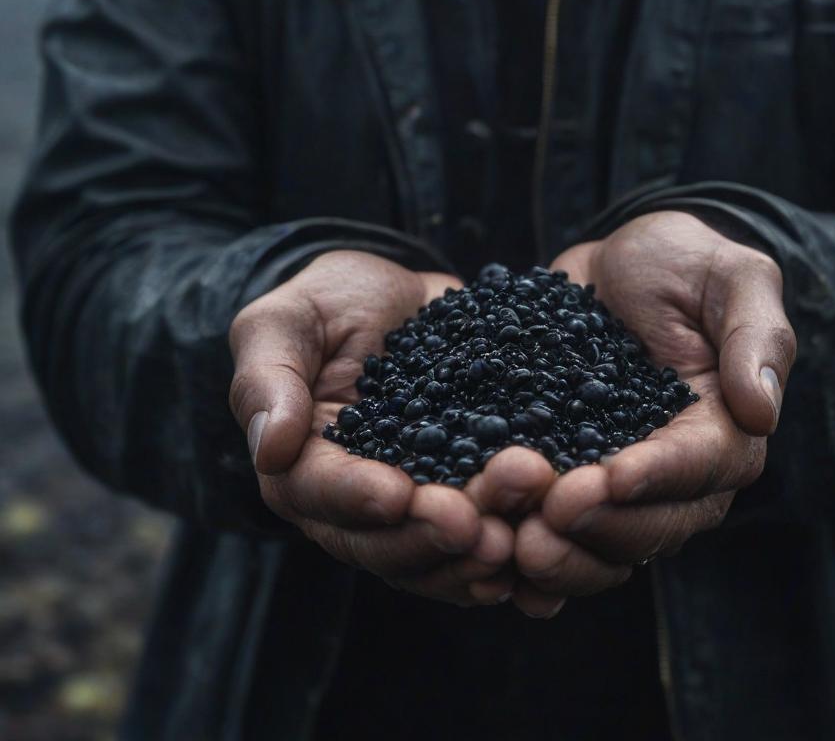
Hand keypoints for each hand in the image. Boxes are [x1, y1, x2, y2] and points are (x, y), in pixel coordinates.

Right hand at [229, 251, 515, 605]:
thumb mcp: (284, 322)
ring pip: (438, 552)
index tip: (398, 495)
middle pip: (385, 541)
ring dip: (478, 553)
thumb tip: (272, 447)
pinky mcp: (465, 491)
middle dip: (432, 536)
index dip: (358, 499)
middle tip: (479, 528)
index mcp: (301, 465)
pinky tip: (540, 562)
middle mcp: (356, 502)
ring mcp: (416, 502)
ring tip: (517, 535)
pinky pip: (484, 536)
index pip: (321, 493)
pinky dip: (513, 556)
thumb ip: (267, 379)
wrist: (396, 298)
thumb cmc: (327, 303)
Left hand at [501, 212, 796, 614]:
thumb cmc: (685, 263)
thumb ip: (755, 335)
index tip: (610, 477)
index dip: (658, 476)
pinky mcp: (569, 476)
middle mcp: (678, 473)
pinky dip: (527, 556)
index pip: (701, 467)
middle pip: (652, 525)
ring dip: (560, 557)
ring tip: (513, 543)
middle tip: (546, 514)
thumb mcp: (734, 276)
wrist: (620, 264)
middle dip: (600, 526)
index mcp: (724, 428)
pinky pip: (555, 533)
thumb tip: (762, 410)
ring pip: (602, 547)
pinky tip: (492, 561)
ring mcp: (620, 482)